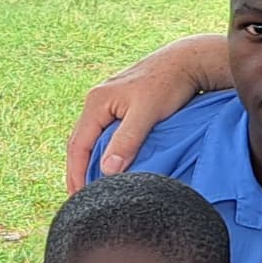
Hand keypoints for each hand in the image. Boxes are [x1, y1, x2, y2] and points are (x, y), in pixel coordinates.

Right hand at [62, 34, 229, 191]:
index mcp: (96, 102)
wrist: (186, 61)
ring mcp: (106, 102)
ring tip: (89, 189)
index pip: (77, 146)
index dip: (76, 175)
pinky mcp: (119, 105)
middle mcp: (96, 100)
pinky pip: (101, 134)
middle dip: (76, 173)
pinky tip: (105, 167)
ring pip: (89, 139)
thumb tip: (106, 170)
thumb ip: (127, 141)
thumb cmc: (169, 84)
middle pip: (77, 143)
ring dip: (86, 164)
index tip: (79, 200)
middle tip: (79, 201)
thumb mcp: (147, 113)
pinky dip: (99, 153)